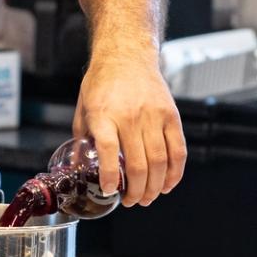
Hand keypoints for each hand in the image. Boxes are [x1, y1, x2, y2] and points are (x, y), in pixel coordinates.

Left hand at [74, 55, 186, 206]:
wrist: (127, 54)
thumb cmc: (102, 82)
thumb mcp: (83, 107)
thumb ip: (83, 137)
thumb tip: (78, 167)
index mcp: (103, 114)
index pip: (107, 150)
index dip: (109, 176)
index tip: (109, 191)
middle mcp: (130, 116)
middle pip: (137, 164)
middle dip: (135, 191)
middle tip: (131, 201)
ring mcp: (153, 116)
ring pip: (159, 161)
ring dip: (154, 187)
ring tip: (147, 197)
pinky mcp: (171, 115)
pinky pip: (178, 150)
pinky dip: (175, 172)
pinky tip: (168, 184)